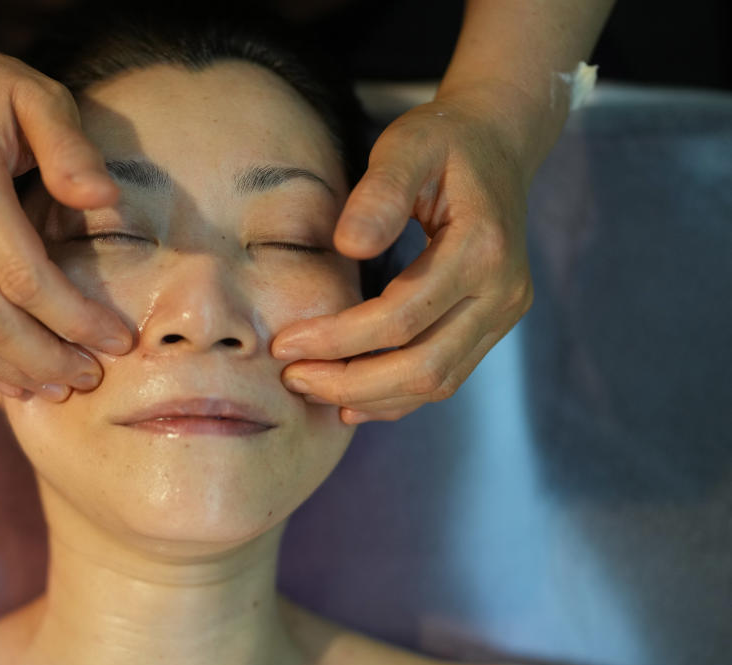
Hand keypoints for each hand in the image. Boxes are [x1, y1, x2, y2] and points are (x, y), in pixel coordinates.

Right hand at [0, 21, 133, 402]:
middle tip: (90, 377)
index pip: (22, 275)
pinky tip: (14, 378)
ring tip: (58, 388)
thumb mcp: (40, 97)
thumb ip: (72, 148)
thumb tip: (105, 203)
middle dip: (43, 356)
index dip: (73, 317)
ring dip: (9, 369)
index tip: (118, 341)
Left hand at [271, 89, 535, 424]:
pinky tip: (349, 399)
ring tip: (309, 387)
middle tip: (291, 378)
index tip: (284, 342)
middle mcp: (503, 291)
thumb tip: (348, 246)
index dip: (339, 337)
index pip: (402, 316)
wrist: (497, 143)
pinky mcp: (492, 327)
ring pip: (437, 384)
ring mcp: (503, 315)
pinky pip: (445, 378)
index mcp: (482, 248)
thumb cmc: (443, 141)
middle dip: (350, 381)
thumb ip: (380, 192)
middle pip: (424, 366)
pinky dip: (396, 396)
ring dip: (369, 396)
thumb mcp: (408, 145)